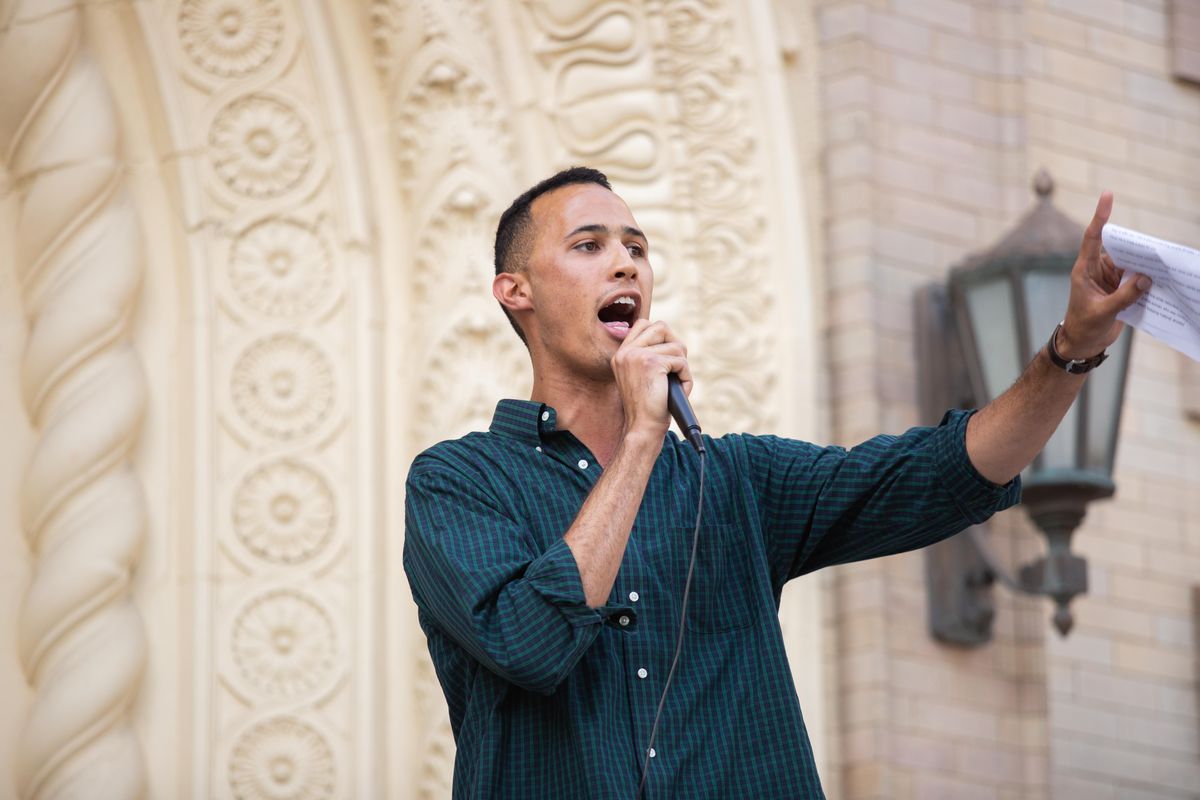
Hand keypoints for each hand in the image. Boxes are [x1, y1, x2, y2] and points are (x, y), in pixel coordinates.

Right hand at [610, 320, 691, 438]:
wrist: (643, 428)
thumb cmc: (647, 407)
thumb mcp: (642, 377)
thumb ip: (649, 357)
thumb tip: (673, 341)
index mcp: (620, 354)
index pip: (643, 324)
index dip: (662, 335)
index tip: (668, 355)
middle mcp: (625, 352)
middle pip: (661, 327)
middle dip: (676, 345)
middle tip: (677, 367)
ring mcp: (637, 355)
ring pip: (675, 346)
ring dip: (683, 366)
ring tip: (677, 384)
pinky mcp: (651, 363)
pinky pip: (681, 361)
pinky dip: (686, 377)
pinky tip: (680, 390)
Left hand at [1058, 191, 1151, 358]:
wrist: (1082, 344)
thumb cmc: (1083, 327)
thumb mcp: (1103, 312)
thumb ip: (1124, 296)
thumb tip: (1146, 279)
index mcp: (1084, 270)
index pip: (1092, 237)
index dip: (1100, 216)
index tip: (1108, 195)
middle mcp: (1097, 270)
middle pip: (1119, 249)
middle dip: (1136, 246)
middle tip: (1155, 248)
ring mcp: (1109, 279)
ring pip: (1130, 264)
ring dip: (1145, 265)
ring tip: (1163, 263)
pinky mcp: (1119, 290)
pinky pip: (1136, 279)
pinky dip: (1147, 280)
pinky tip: (1161, 280)